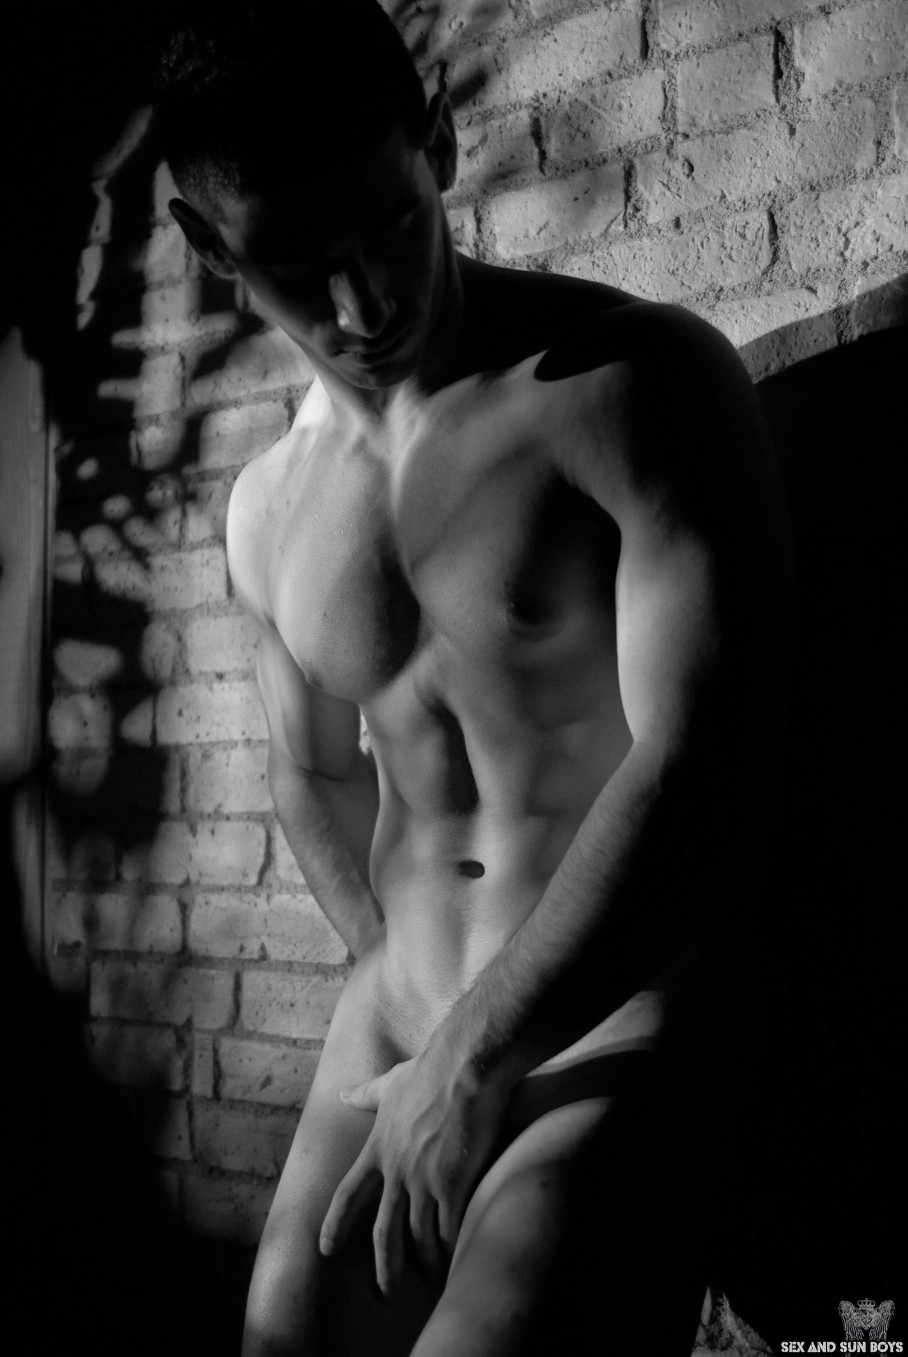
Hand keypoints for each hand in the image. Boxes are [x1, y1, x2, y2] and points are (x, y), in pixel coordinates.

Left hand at [319, 1045, 507, 1294]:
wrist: (464, 1068)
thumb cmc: (428, 1071)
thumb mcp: (390, 1083)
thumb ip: (366, 1094)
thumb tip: (344, 1094)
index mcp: (377, 1149)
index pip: (348, 1195)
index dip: (335, 1224)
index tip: (326, 1249)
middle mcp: (395, 1171)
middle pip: (383, 1231)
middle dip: (385, 1267)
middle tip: (386, 1293)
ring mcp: (423, 1181)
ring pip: (418, 1237)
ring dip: (424, 1264)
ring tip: (431, 1280)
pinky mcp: (452, 1185)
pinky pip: (449, 1230)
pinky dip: (451, 1250)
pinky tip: (456, 1262)